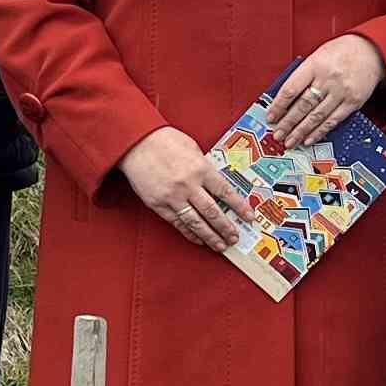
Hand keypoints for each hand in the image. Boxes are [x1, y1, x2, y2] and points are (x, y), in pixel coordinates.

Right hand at [119, 126, 256, 249]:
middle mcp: (188, 185)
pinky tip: (198, 239)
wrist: (137, 142)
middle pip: (212, 212)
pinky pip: (177, 223)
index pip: (226, 192)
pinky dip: (189, 233)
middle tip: (234, 238)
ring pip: (196, 222)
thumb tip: (216, 184)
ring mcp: (173, 197)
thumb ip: (205, 167)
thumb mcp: (193, 148)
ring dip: (210, 236)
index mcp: (201, 168)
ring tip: (220, 245)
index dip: (239, 207)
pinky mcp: (159, 204)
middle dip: (226, 228)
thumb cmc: (164, 141)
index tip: (249, 217)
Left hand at [261, 34, 385, 148]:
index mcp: (315, 65)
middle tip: (277, 134)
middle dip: (288, 123)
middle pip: (303, 106)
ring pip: (316, 116)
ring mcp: (341, 92)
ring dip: (301, 131)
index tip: (271, 116)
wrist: (371, 51)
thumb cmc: (342, 52)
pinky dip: (319, 131)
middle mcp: (328, 79)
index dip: (279, 105)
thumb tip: (286, 98)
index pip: (291, 89)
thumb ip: (304, 74)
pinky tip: (309, 138)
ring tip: (290, 140)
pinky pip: (333, 120)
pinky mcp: (352, 102)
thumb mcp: (319, 55)